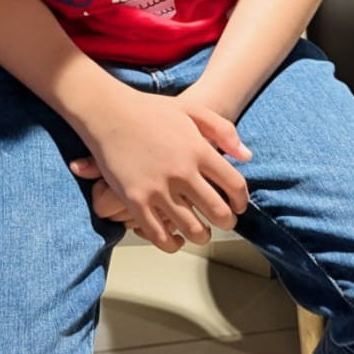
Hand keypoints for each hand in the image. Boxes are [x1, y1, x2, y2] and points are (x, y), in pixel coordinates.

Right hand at [69, 93, 250, 252]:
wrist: (107, 111)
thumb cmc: (150, 109)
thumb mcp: (192, 109)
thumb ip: (223, 130)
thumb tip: (246, 157)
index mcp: (198, 150)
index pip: (234, 185)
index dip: (241, 201)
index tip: (238, 206)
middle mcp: (181, 172)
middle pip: (218, 212)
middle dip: (227, 223)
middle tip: (224, 223)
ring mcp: (158, 188)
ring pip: (192, 229)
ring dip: (202, 236)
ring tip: (202, 233)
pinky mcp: (135, 200)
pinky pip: (159, 235)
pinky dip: (172, 244)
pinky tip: (176, 240)